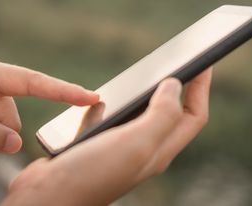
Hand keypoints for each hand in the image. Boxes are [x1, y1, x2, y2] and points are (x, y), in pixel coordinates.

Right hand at [3, 68, 211, 205]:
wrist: (47, 196)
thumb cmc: (92, 174)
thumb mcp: (136, 142)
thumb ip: (161, 115)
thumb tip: (175, 85)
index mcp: (159, 149)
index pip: (193, 115)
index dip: (201, 87)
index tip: (204, 59)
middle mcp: (143, 149)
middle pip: (171, 114)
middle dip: (179, 87)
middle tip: (179, 61)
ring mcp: (120, 148)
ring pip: (140, 115)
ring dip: (145, 94)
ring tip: (146, 75)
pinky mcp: (96, 145)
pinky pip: (109, 120)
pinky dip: (108, 105)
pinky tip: (100, 100)